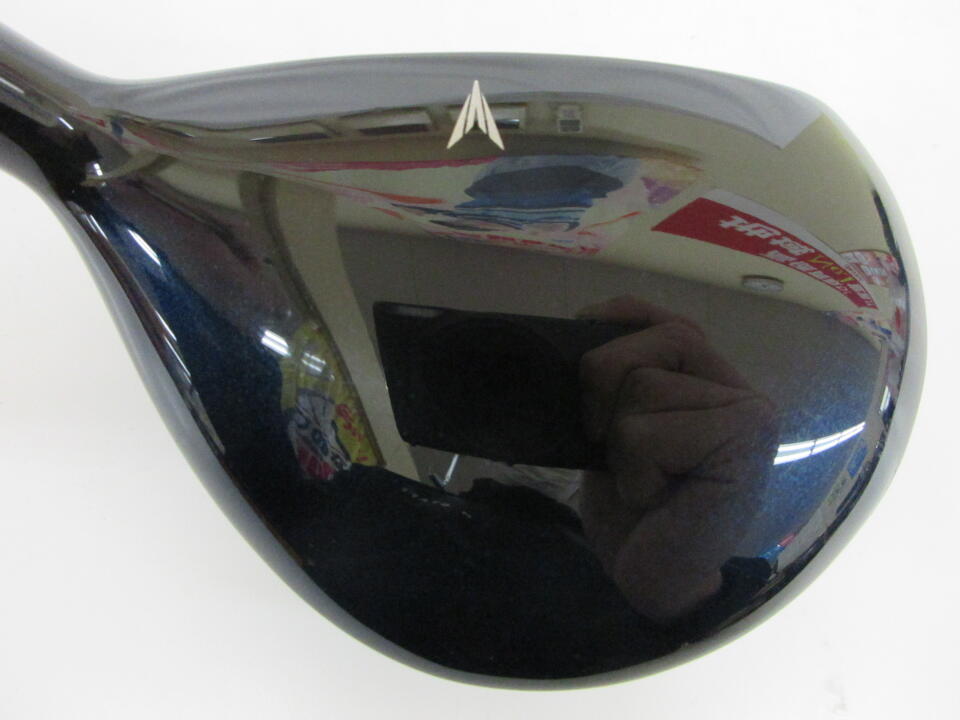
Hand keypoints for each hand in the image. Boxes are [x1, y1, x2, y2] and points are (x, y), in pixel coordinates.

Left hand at [577, 296, 777, 621]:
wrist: (659, 579)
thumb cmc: (637, 508)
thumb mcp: (618, 431)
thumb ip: (621, 383)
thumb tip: (584, 330)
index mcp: (712, 382)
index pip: (667, 320)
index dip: (620, 316)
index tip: (582, 325)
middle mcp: (741, 389)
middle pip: (656, 341)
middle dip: (604, 383)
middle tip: (604, 441)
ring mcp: (750, 414)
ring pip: (644, 387)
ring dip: (621, 445)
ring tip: (645, 481)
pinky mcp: (744, 441)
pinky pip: (648, 432)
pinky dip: (633, 472)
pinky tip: (658, 498)